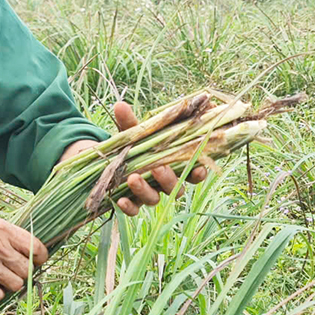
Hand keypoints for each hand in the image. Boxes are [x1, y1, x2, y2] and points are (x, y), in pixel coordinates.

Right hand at [0, 212, 48, 301]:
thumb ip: (8, 235)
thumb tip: (31, 251)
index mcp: (2, 229)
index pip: (36, 248)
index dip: (40, 258)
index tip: (36, 262)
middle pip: (28, 270)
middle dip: (23, 273)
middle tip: (12, 272)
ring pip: (16, 285)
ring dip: (9, 284)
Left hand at [58, 102, 208, 216]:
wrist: (115, 161)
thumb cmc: (136, 145)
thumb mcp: (134, 133)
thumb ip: (131, 122)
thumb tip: (119, 105)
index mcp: (174, 165)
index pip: (193, 173)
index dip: (198, 173)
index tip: (199, 169)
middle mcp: (165, 183)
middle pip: (174, 187)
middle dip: (167, 178)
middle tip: (157, 168)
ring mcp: (150, 194)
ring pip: (154, 199)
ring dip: (145, 190)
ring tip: (133, 178)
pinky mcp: (133, 203)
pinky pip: (134, 210)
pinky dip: (129, 207)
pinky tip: (119, 200)